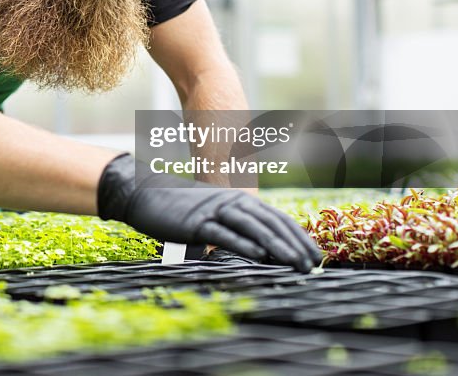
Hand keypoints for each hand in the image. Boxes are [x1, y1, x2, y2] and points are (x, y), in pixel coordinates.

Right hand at [97, 153, 321, 272]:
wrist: (144, 193)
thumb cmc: (179, 207)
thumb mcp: (212, 212)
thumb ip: (234, 225)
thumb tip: (259, 247)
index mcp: (238, 200)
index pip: (277, 218)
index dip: (298, 236)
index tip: (314, 255)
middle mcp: (231, 202)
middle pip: (271, 223)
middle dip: (294, 244)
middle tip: (312, 264)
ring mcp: (214, 211)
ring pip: (253, 228)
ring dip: (277, 246)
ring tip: (294, 262)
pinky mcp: (196, 223)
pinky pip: (224, 234)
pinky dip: (243, 244)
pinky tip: (259, 256)